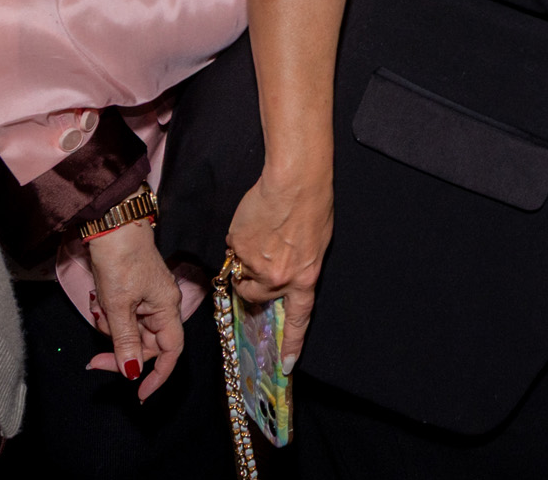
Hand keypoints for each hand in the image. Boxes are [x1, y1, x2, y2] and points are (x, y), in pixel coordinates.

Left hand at [83, 218, 184, 399]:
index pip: (170, 351)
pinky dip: (111, 319)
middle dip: (122, 353)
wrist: (112, 228)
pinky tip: (100, 305)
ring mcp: (148, 299)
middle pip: (148, 344)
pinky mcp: (134, 293)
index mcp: (167, 308)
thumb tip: (130, 372)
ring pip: (132, 332)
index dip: (158, 375)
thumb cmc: (120, 263)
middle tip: (94, 361)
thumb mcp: (118, 307)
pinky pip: (125, 318)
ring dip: (113, 332)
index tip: (139, 394)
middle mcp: (163, 306)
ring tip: (98, 313)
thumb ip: (125, 341)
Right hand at [228, 171, 332, 368]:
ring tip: (260, 233)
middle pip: (256, 295)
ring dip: (243, 261)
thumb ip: (297, 266)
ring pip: (240, 274)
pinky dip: (238, 239)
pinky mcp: (238, 247)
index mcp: (305, 278)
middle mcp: (279, 278)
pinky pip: (232, 250)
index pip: (299, 318)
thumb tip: (277, 275)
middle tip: (258, 260)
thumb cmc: (313, 206)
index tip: (287, 366)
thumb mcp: (315, 245)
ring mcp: (255, 265)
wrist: (295, 181)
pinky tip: (253, 222)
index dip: (292, 343)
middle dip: (252, 283)